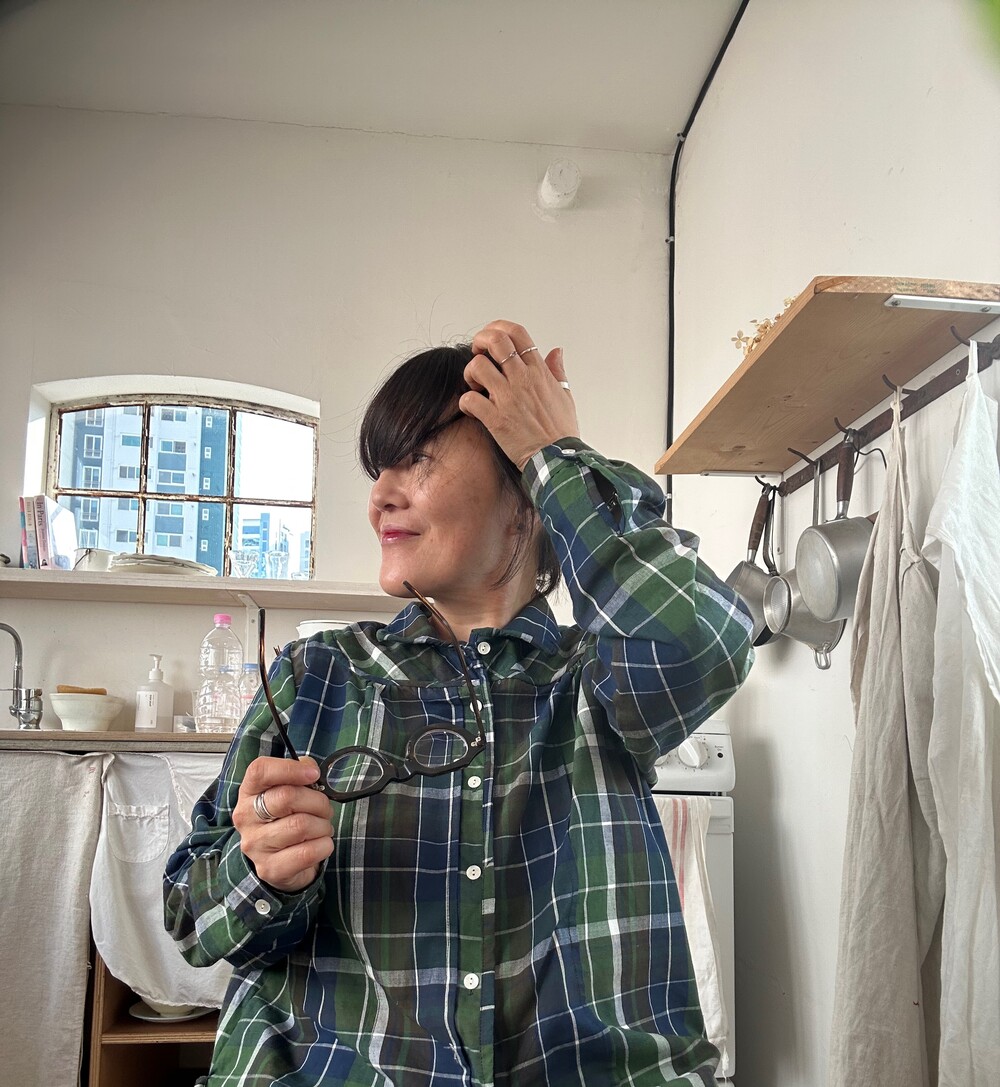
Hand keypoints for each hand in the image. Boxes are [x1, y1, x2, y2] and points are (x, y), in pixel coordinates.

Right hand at [235, 755, 333, 892]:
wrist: (280, 862)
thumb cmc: (287, 818)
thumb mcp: (290, 790)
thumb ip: (300, 772)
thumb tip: (310, 770)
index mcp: (249, 792)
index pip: (260, 770)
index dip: (291, 769)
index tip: (314, 775)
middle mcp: (246, 817)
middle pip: (287, 797)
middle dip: (318, 801)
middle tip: (325, 809)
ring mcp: (255, 845)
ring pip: (301, 825)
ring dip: (323, 825)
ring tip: (321, 828)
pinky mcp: (270, 868)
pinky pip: (307, 852)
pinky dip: (324, 845)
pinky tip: (321, 844)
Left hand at [461, 320, 579, 470]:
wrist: (558, 459)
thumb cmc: (561, 432)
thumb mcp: (565, 395)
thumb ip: (557, 370)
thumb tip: (556, 351)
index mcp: (539, 371)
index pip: (517, 333)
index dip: (498, 327)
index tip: (491, 337)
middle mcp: (522, 380)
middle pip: (495, 341)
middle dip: (480, 341)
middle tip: (478, 353)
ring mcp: (507, 399)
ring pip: (477, 366)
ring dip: (470, 373)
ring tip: (476, 385)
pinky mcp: (495, 419)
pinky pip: (469, 400)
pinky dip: (465, 403)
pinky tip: (473, 410)